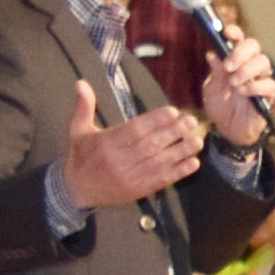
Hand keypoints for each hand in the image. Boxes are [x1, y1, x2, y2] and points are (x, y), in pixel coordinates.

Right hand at [63, 77, 203, 206]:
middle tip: (192, 121)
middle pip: (151, 145)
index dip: (155, 120)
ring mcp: (130, 177)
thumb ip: (83, 107)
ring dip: (181, 151)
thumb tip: (81, 83)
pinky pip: (162, 180)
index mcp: (106, 143)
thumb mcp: (77, 130)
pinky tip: (193, 163)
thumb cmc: (80, 156)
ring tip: (198, 140)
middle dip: (173, 132)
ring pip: (160, 162)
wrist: (76, 191)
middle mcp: (118, 160)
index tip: (173, 111)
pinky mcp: (139, 190)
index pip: (135, 130)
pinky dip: (179, 172)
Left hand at [195, 31, 274, 150]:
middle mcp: (249, 66)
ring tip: (233, 83)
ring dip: (247, 70)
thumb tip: (212, 54)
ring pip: (263, 62)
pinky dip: (254, 86)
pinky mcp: (268, 95)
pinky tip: (243, 92)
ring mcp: (260, 79)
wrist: (229, 131)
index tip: (227, 33)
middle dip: (240, 53)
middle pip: (254, 46)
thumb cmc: (221, 107)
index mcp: (234, 61)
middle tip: (228, 66)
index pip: (238, 40)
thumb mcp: (211, 89)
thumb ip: (214, 72)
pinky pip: (268, 84)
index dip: (235, 33)